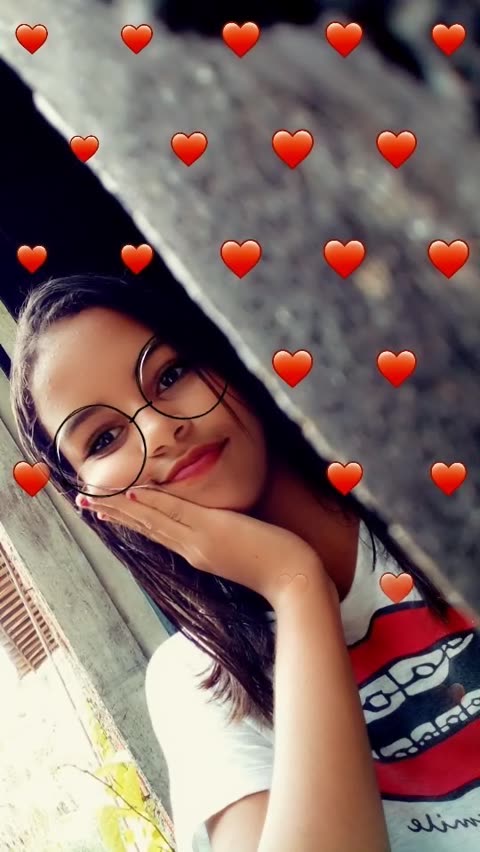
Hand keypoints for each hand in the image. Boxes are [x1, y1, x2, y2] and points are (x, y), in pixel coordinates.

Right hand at [76, 487, 329, 608]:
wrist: (295, 582)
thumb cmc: (276, 566)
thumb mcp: (242, 551)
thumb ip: (223, 541)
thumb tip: (218, 530)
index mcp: (197, 553)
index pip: (156, 533)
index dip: (128, 521)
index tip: (105, 511)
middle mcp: (192, 548)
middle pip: (145, 527)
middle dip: (113, 514)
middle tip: (83, 502)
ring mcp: (199, 540)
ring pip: (153, 519)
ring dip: (120, 507)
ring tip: (93, 498)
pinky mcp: (212, 531)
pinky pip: (176, 513)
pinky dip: (152, 503)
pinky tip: (131, 494)